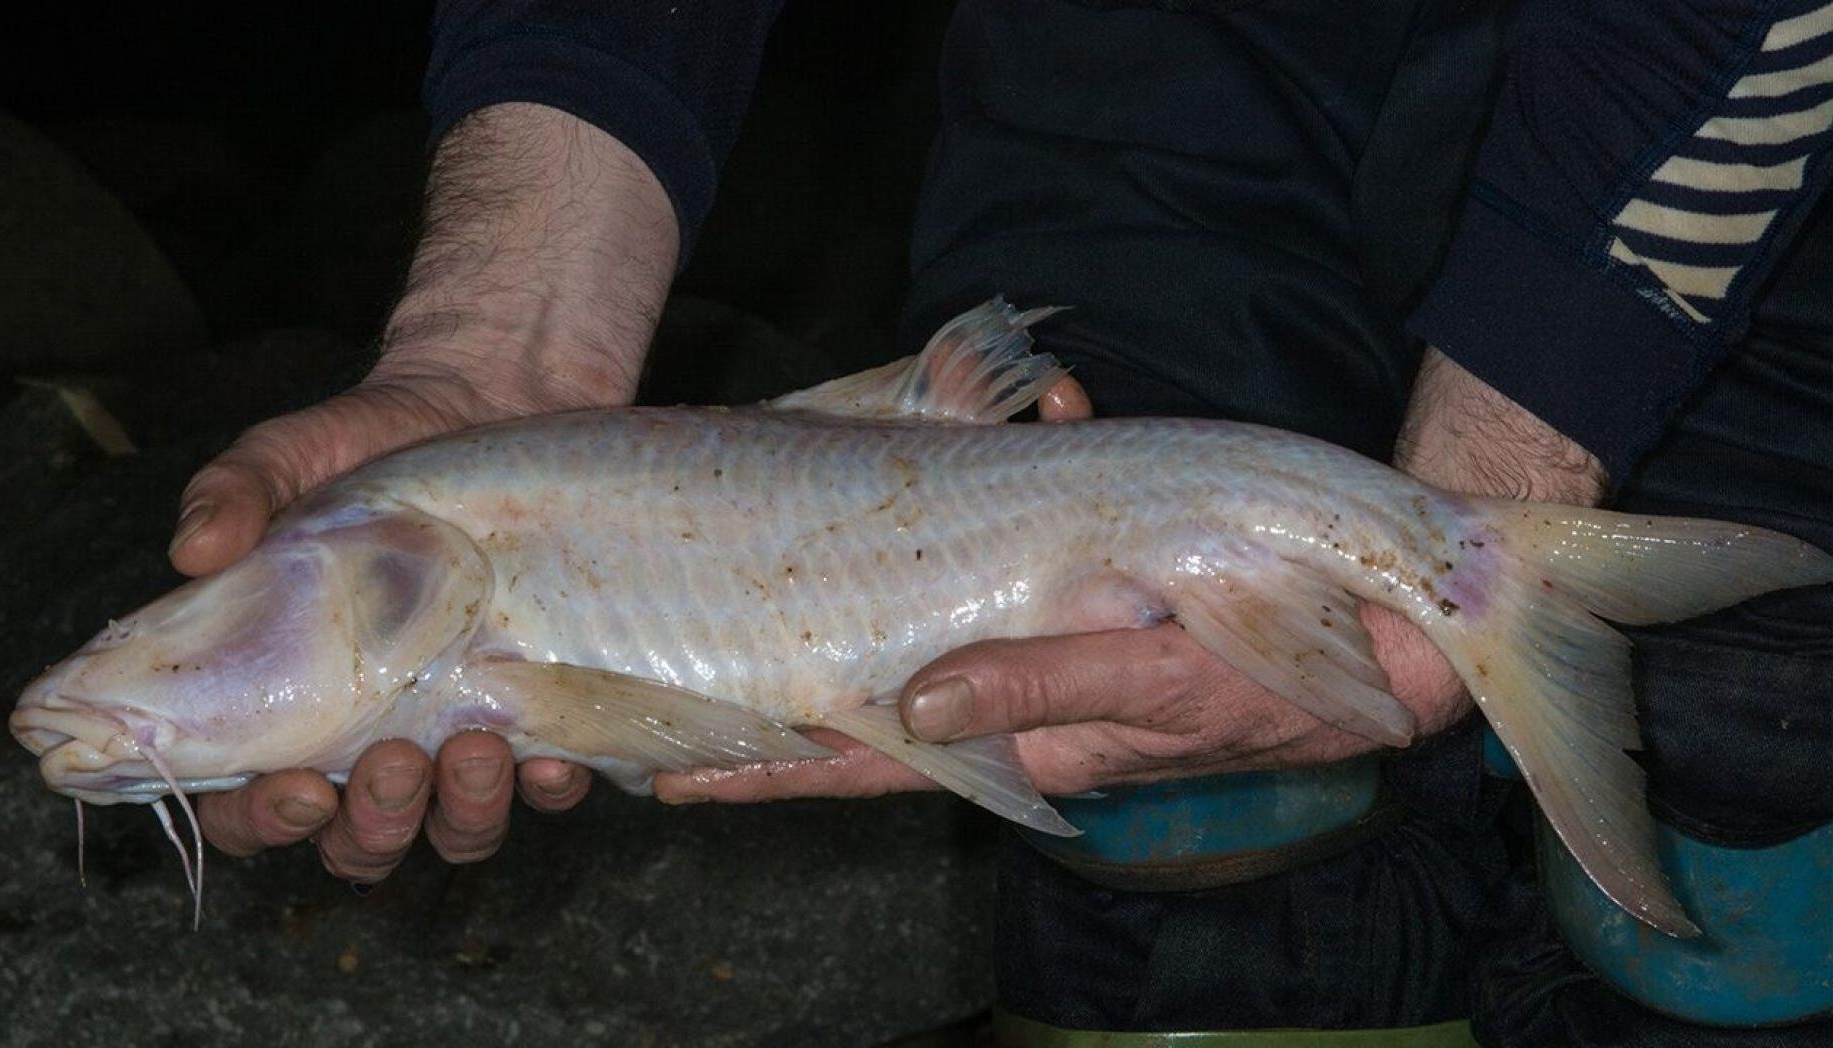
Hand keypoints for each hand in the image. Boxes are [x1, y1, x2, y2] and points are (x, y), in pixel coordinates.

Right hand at [187, 103, 677, 879]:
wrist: (493, 398)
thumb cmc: (372, 441)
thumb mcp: (292, 456)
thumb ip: (236, 495)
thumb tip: (193, 549)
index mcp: (297, 701)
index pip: (258, 804)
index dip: (268, 820)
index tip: (297, 785)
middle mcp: (380, 735)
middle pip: (366, 839)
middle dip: (378, 824)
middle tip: (394, 764)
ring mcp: (468, 729)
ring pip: (460, 826)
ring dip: (468, 812)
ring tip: (479, 750)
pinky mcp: (550, 704)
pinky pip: (560, 777)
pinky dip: (562, 784)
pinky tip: (564, 755)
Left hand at [655, 350, 1601, 805]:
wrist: (1404, 622)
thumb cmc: (1294, 667)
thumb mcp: (1168, 685)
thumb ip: (1042, 692)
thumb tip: (920, 709)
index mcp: (1030, 739)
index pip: (867, 765)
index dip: (766, 770)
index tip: (665, 770)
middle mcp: (1019, 700)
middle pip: (860, 711)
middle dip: (762, 712)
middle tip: (649, 704)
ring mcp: (1044, 645)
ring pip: (912, 638)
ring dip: (837, 622)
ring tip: (734, 612)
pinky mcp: (1083, 594)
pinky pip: (997, 558)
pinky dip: (965, 515)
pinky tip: (953, 465)